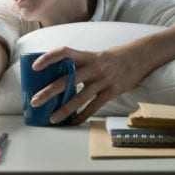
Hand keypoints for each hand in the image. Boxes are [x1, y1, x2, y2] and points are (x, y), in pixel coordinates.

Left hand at [29, 45, 146, 124]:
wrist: (139, 57)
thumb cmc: (112, 57)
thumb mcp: (94, 55)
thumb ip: (78, 64)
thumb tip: (56, 75)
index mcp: (86, 55)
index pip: (64, 52)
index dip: (49, 58)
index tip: (35, 67)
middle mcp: (93, 67)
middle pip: (67, 79)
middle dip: (49, 91)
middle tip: (35, 101)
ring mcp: (103, 80)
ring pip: (79, 97)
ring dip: (64, 109)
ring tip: (52, 118)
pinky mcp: (112, 91)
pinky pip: (94, 106)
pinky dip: (83, 115)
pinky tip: (73, 122)